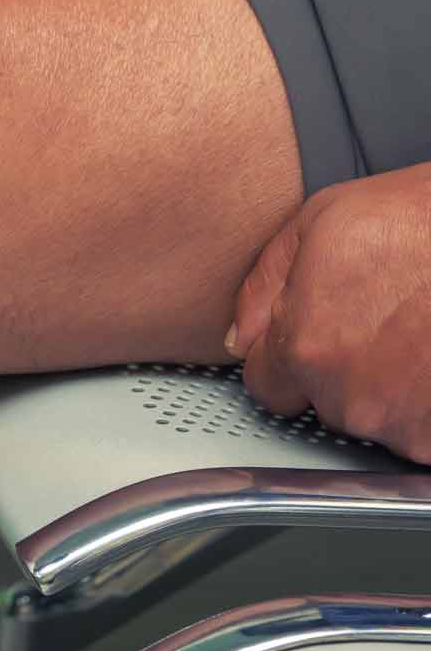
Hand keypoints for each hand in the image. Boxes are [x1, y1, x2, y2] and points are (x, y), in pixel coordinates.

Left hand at [227, 163, 430, 460]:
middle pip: (326, 404)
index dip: (290, 359)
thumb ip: (264, 287)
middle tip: (384, 323)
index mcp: (306, 348)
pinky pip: (423, 433)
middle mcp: (352, 398)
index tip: (317, 337)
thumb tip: (239, 338)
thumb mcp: (321, 222)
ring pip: (379, 421)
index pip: (268, 387)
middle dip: (345, 372)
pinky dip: (429, 403)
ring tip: (419, 335)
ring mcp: (408, 426)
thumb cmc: (423, 218)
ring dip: (393, 391)